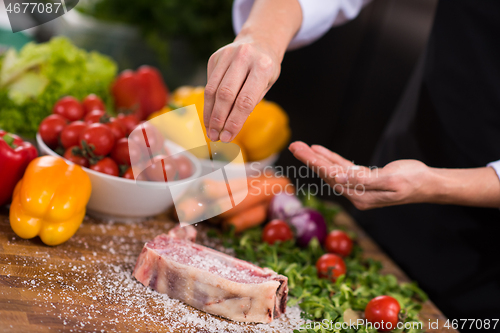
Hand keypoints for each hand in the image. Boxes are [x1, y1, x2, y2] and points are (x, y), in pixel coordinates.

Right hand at [204, 36, 280, 141]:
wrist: (259, 40)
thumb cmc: (266, 67)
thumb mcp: (268, 83)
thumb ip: (251, 101)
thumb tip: (230, 126)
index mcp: (263, 66)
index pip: (245, 100)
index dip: (234, 121)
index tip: (227, 137)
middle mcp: (244, 57)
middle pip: (226, 95)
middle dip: (219, 119)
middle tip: (215, 137)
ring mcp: (227, 55)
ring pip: (212, 90)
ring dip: (210, 114)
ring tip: (210, 131)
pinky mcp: (215, 57)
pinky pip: (209, 83)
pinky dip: (208, 103)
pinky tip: (209, 116)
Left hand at [289, 141, 433, 209]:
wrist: (429, 184)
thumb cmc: (414, 181)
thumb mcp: (390, 180)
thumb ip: (363, 180)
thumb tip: (338, 179)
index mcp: (360, 196)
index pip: (332, 176)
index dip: (315, 162)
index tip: (300, 151)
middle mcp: (356, 193)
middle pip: (328, 173)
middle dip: (310, 159)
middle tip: (294, 145)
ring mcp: (359, 187)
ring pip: (333, 170)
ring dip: (317, 158)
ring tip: (301, 147)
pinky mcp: (364, 179)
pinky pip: (343, 167)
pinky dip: (331, 158)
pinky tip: (320, 150)